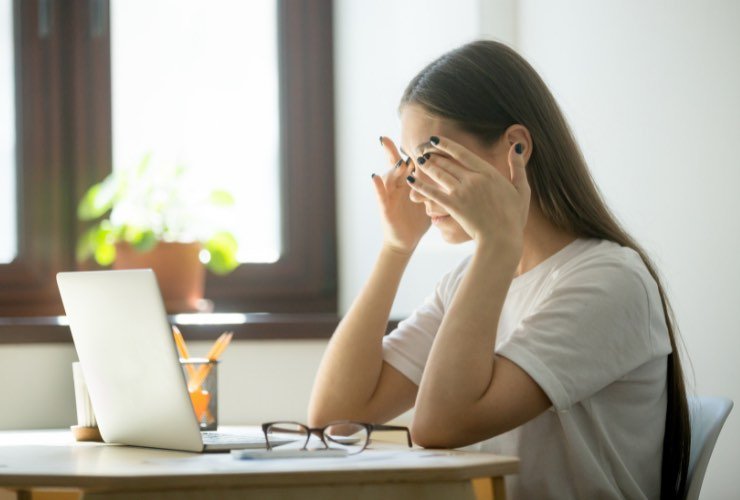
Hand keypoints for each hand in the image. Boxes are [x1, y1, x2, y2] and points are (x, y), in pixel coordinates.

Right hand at [372, 137, 430, 254]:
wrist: (406, 241)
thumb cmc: (417, 220)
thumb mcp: (429, 199)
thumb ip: (435, 184)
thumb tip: (455, 171)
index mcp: (408, 182)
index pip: (410, 161)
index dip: (413, 149)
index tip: (413, 135)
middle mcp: (397, 186)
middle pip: (396, 164)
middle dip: (393, 151)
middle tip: (393, 137)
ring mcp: (390, 196)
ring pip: (389, 177)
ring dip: (393, 168)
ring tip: (401, 161)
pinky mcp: (385, 208)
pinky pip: (380, 195)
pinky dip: (377, 186)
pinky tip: (374, 176)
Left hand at [408, 136, 529, 251]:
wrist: (502, 239)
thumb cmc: (513, 217)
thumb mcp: (522, 190)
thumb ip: (518, 168)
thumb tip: (517, 147)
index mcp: (488, 173)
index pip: (462, 153)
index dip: (446, 145)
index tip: (435, 140)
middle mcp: (473, 179)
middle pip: (448, 162)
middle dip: (433, 154)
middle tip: (422, 150)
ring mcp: (462, 192)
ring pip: (439, 174)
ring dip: (426, 166)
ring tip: (418, 160)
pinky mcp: (453, 206)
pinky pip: (432, 192)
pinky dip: (420, 185)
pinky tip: (410, 180)